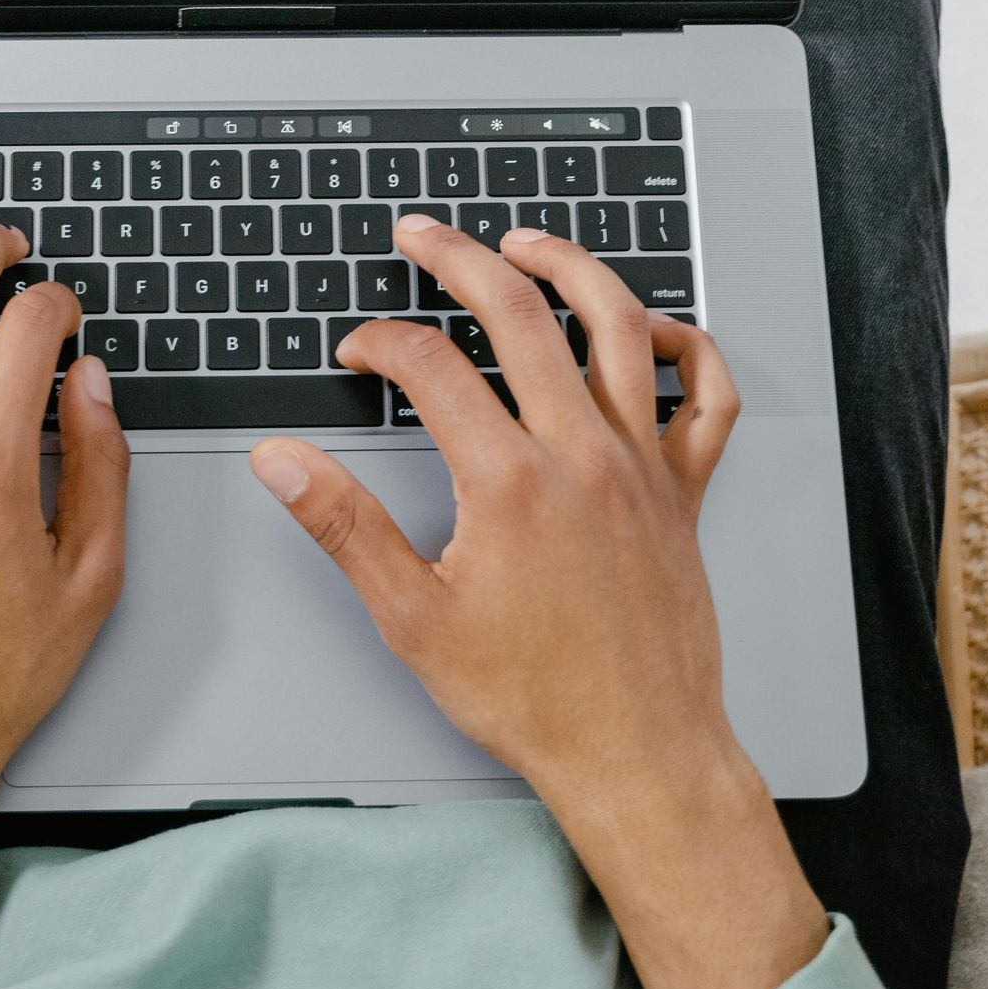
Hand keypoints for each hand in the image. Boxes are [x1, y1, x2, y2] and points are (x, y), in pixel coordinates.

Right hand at [248, 217, 827, 988]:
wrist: (637, 753)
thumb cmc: (533, 699)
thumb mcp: (412, 619)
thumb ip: (343, 527)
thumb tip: (281, 462)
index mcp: (508, 482)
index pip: (428, 367)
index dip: (379, 343)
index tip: (357, 353)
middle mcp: (582, 455)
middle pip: (520, 314)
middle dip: (460, 258)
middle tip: (421, 235)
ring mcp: (642, 465)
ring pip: (618, 327)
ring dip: (570, 268)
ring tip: (527, 243)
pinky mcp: (685, 490)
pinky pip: (706, 396)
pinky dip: (685, 347)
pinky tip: (650, 330)